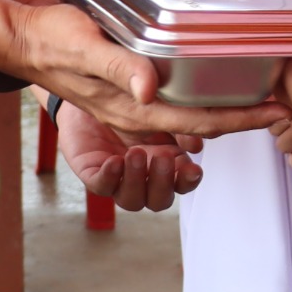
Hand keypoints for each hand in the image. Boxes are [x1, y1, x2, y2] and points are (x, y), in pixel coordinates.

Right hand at [0, 0, 284, 141]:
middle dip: (245, 118)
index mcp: (132, 105)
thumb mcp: (85, 45)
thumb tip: (150, 88)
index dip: (240, 119)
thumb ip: (118, 66)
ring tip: (264, 96)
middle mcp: (137, 110)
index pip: (198, 120)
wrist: (21, 39)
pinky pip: (175, 104)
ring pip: (191, 116)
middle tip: (287, 104)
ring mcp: (133, 102)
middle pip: (203, 123)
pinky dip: (204, 99)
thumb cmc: (51, 38)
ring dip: (228, 111)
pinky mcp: (129, 89)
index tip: (276, 111)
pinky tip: (219, 84)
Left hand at [55, 103, 203, 210]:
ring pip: (131, 201)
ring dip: (136, 181)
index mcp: (167, 163)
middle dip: (162, 184)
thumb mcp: (162, 110)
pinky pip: (102, 186)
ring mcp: (119, 179)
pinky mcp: (95, 174)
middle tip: (162, 158)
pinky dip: (110, 177)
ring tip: (134, 153)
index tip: (193, 170)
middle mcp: (145, 177)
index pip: (183, 183)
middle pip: (159, 200)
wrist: (96, 91)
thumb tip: (196, 145)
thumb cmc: (134, 102)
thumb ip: (180, 128)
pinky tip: (114, 161)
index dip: (188, 181)